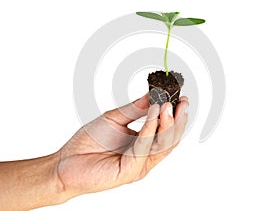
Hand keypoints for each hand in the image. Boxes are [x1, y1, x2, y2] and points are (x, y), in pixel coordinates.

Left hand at [57, 93, 188, 199]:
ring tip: (169, 105)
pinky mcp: (132, 170)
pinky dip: (150, 128)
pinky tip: (153, 112)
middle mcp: (146, 155)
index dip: (175, 115)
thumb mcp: (114, 118)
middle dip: (178, 119)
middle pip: (170, 138)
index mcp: (143, 143)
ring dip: (168, 123)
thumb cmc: (89, 141)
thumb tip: (152, 94)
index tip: (181, 98)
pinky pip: (145, 147)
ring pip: (162, 144)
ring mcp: (141, 164)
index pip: (166, 130)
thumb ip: (134, 109)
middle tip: (182, 101)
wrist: (67, 161)